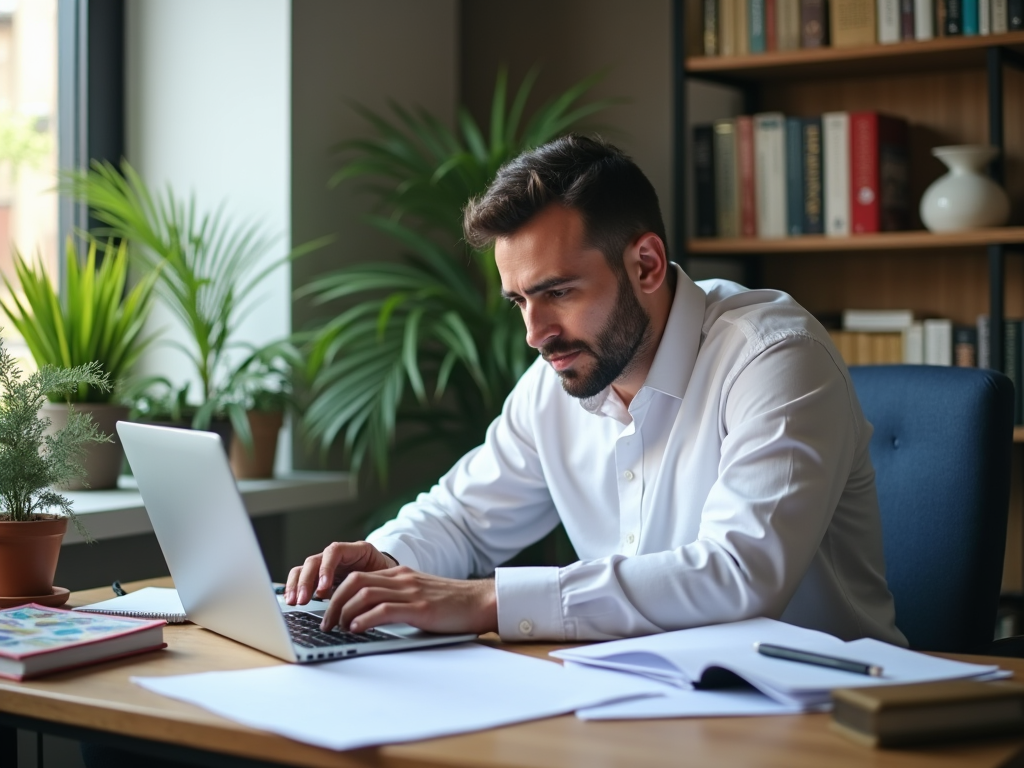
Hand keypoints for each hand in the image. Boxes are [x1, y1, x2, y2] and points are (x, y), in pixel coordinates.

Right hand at [284, 541, 395, 604]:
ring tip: (294, 602)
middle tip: (303, 599)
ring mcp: (326, 565)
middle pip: (315, 560)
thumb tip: (362, 602)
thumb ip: (371, 584)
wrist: (388, 576)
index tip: (323, 589)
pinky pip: (302, 578)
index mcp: (356, 551)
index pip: (334, 551)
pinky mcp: (319, 577)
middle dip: (306, 580)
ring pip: (304, 568)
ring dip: (296, 585)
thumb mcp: (383, 577)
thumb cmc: (387, 576)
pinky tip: (292, 601)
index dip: (326, 568)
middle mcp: (337, 556)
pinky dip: (295, 589)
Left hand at [320, 565, 496, 635]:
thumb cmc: (453, 604)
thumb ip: (397, 599)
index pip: (358, 577)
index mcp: (400, 575)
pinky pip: (384, 610)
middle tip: (325, 623)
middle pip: (354, 582)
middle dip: (334, 603)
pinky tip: (356, 629)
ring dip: (344, 612)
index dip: (337, 592)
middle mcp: (402, 579)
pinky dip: (364, 619)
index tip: (327, 611)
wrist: (482, 602)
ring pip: (364, 594)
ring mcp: (411, 592)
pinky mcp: (420, 608)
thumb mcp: (420, 595)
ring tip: (336, 629)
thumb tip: (367, 618)